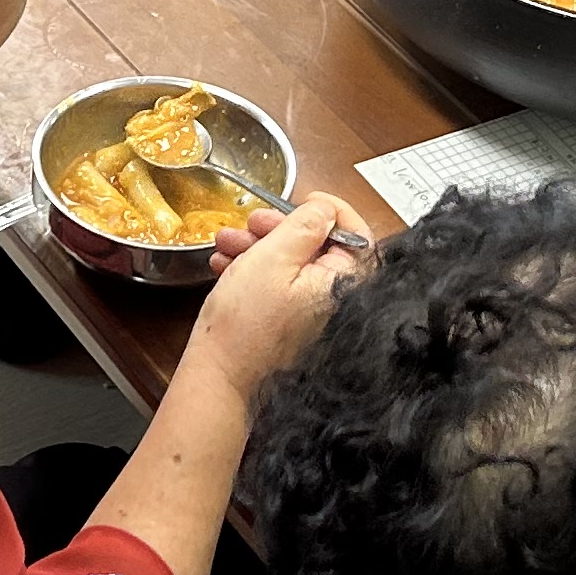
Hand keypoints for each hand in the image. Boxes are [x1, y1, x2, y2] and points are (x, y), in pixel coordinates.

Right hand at [182, 193, 370, 399]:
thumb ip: (304, 227)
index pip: (356, 236)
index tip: (307, 198)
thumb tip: (325, 209)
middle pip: (319, 247)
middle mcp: (334, 301)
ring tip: (226, 243)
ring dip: (258, 246)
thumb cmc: (246, 322)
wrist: (219, 377)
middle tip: (251, 222)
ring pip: (291, 264)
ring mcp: (311, 315)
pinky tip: (226, 265)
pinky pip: (278, 286)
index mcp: (343, 284)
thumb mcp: (273, 258)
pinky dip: (253, 270)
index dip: (332, 211)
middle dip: (280, 228)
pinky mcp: (289, 325)